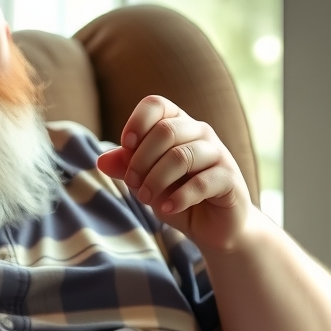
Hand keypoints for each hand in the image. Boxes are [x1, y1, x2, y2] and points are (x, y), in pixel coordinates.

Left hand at [96, 95, 251, 252]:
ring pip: (182, 156)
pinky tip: (168, 208)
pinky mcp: (230, 179)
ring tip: (146, 199)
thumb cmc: (177, 195)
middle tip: (132, 183)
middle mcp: (200, 132)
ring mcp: (218, 154)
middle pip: (166, 131)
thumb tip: (101, 161)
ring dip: (156, 180)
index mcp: (178, 125)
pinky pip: (202, 182)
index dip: (137, 121)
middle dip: (140, 160)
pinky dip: (179, 197)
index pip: (157, 104)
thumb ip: (126, 168)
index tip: (126, 146)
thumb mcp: (146, 182)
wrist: (211, 226)